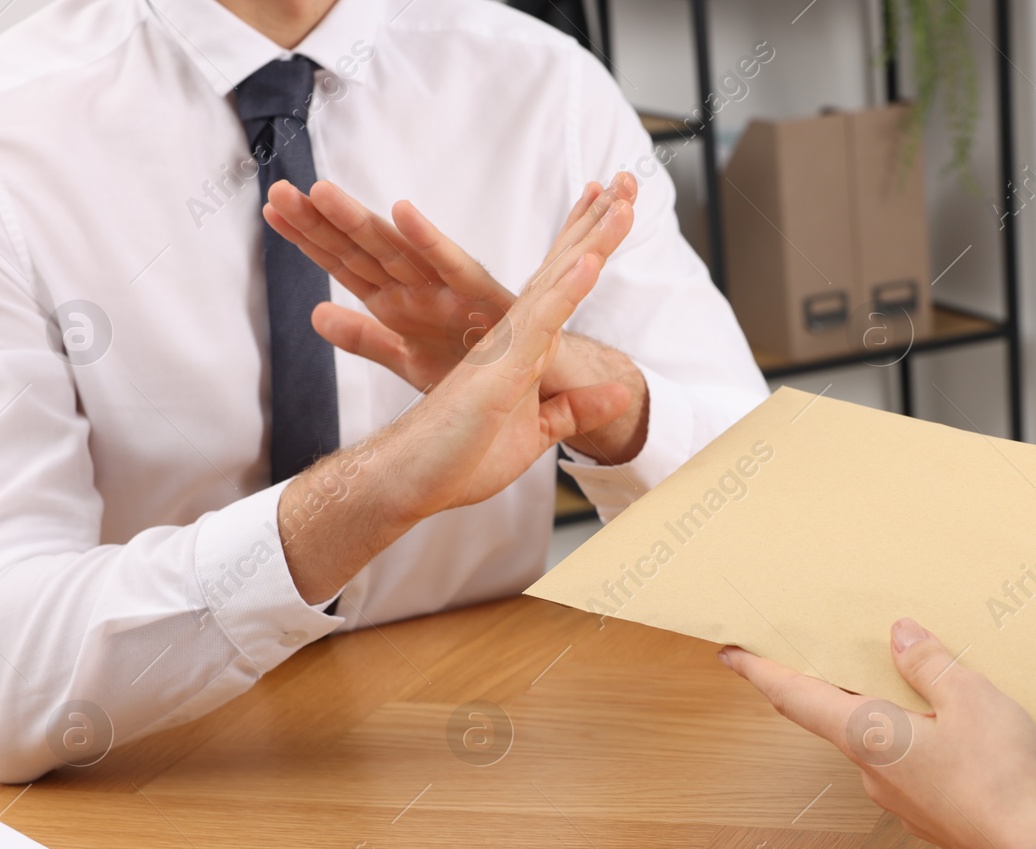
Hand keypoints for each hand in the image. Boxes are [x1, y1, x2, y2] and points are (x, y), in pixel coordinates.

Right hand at [275, 191, 635, 602]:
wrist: (407, 480)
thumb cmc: (458, 455)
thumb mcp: (536, 432)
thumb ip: (573, 410)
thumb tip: (619, 397)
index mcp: (520, 345)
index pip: (561, 285)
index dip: (586, 245)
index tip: (615, 208)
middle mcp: (510, 333)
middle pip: (561, 267)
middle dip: (595, 224)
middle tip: (628, 182)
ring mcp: (504, 345)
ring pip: (555, 281)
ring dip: (591, 241)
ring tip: (622, 203)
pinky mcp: (498, 367)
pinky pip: (537, 321)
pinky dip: (565, 291)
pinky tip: (589, 264)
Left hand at [718, 619, 1035, 848]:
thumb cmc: (1002, 775)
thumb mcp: (970, 697)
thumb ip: (929, 664)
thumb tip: (899, 635)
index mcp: (868, 737)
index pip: (796, 698)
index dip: (760, 673)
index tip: (730, 655)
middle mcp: (870, 771)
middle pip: (833, 717)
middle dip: (824, 683)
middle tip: (819, 649)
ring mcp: (897, 798)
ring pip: (875, 740)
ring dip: (878, 709)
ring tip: (904, 676)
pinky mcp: (926, 812)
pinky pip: (905, 763)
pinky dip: (909, 736)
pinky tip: (944, 725)